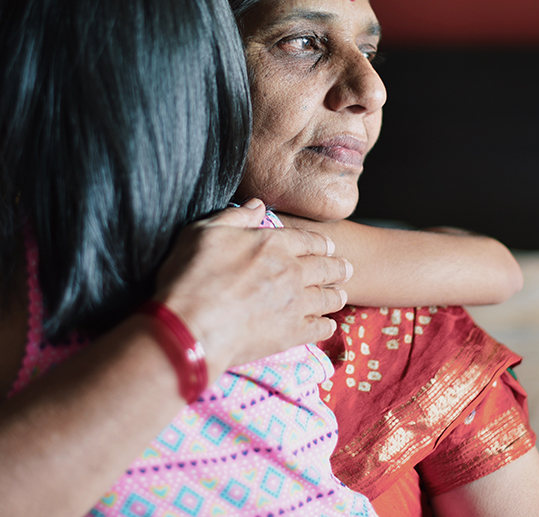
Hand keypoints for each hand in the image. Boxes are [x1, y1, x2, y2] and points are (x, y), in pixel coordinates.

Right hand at [153, 199, 350, 373]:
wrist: (192, 326)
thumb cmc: (190, 277)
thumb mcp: (205, 232)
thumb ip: (235, 217)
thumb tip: (256, 204)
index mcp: (272, 243)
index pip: (308, 240)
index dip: (320, 243)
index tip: (330, 247)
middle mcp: (291, 270)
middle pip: (325, 267)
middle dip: (338, 267)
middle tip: (347, 269)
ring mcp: (295, 303)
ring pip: (328, 297)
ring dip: (336, 295)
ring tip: (341, 295)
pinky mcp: (292, 333)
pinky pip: (319, 328)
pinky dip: (326, 326)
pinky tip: (328, 325)